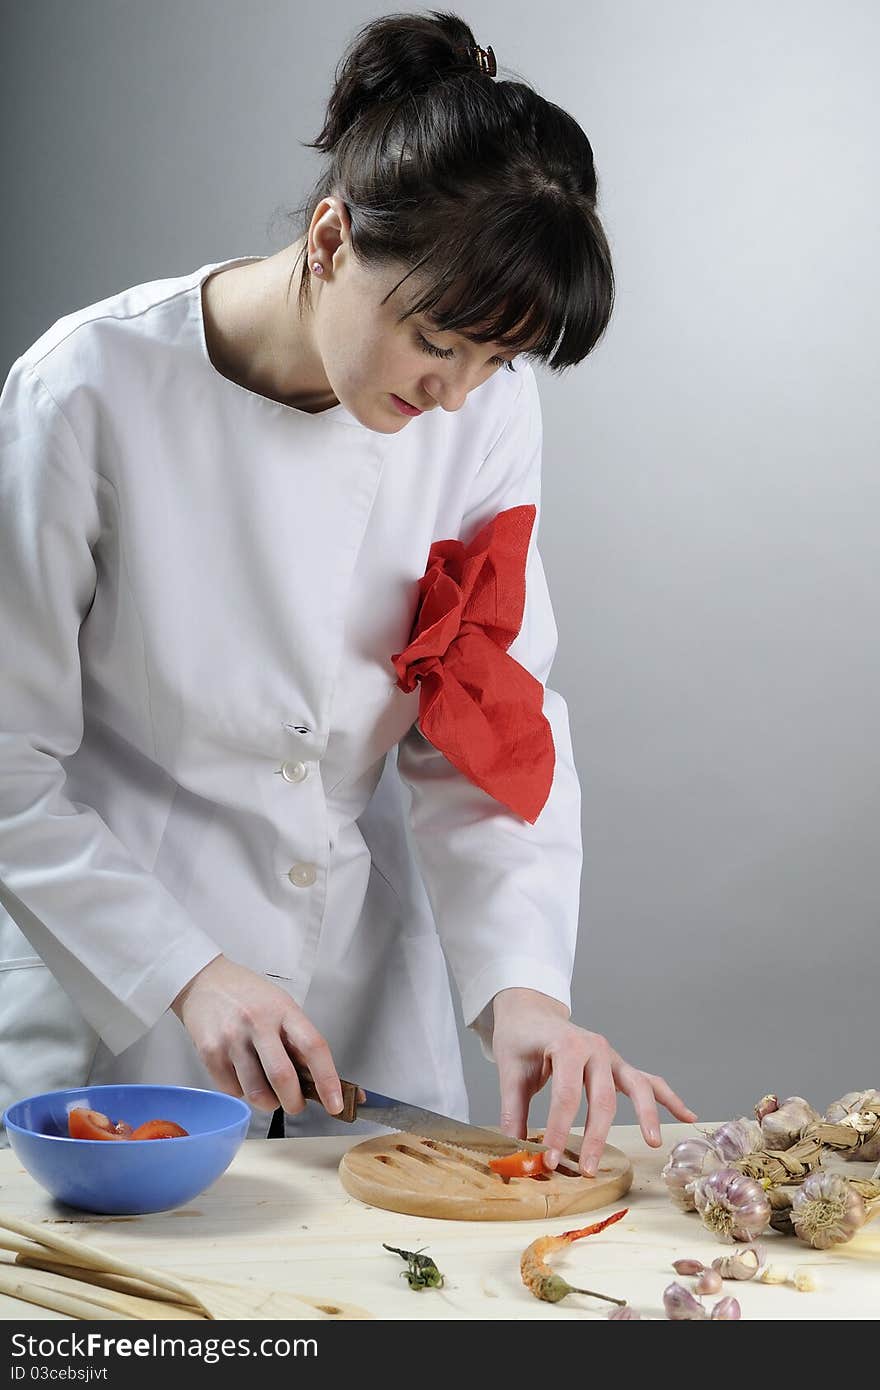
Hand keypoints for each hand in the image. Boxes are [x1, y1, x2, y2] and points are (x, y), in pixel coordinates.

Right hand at [171, 955, 343, 1115]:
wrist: (205, 981)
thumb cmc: (249, 996)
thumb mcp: (282, 1006)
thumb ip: (297, 1039)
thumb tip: (317, 1080)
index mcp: (284, 1010)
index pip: (314, 1048)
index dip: (328, 1080)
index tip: (335, 1104)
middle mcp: (258, 1023)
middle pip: (282, 1076)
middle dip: (294, 1103)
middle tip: (295, 1104)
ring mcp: (232, 1038)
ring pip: (256, 1092)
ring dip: (268, 1103)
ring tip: (269, 1093)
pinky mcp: (209, 1052)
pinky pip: (232, 1090)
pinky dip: (243, 1093)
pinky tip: (244, 1077)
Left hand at [490, 987, 697, 1175]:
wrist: (531, 1011)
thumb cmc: (520, 1038)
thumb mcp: (509, 1070)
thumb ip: (513, 1111)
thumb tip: (515, 1153)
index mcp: (567, 1046)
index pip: (566, 1095)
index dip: (558, 1130)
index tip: (549, 1160)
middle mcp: (595, 1048)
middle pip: (602, 1097)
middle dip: (596, 1136)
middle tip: (588, 1169)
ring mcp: (611, 1056)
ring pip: (637, 1086)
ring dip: (647, 1115)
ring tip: (653, 1142)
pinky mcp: (618, 1065)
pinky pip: (648, 1081)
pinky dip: (669, 1098)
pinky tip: (688, 1116)